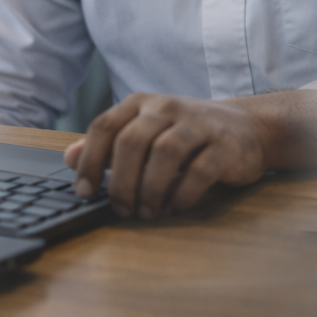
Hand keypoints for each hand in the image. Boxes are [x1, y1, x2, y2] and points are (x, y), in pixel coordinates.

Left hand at [63, 94, 268, 219]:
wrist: (247, 126)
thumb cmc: (186, 133)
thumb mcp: (144, 131)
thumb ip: (108, 144)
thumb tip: (69, 158)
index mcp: (141, 104)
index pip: (105, 126)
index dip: (90, 161)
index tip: (84, 192)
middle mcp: (167, 108)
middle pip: (132, 141)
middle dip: (121, 181)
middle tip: (120, 209)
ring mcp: (198, 125)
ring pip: (166, 152)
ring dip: (150, 188)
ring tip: (146, 212)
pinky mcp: (225, 146)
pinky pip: (200, 170)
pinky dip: (182, 194)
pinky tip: (173, 207)